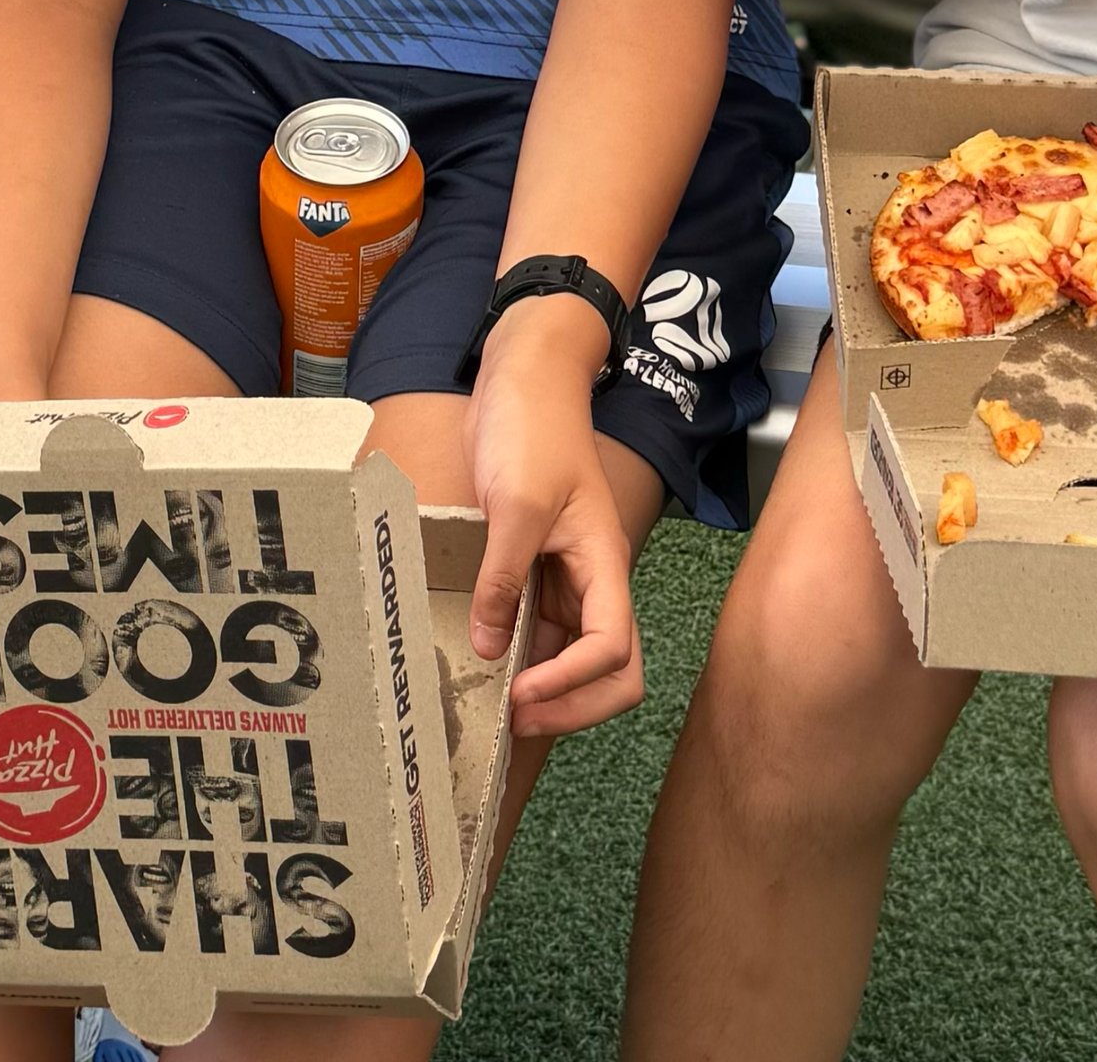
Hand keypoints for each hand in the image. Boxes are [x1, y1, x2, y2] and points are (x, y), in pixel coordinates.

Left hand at [465, 299, 643, 737]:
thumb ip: (503, 578)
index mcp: (604, 563)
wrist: (525, 376)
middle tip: (513, 720)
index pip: (612, 649)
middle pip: (609, 670)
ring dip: (543, 687)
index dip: (572, 684)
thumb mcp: (515, 503)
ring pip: (571, 654)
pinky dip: (518, 652)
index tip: (520, 695)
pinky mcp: (535, 565)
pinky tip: (484, 662)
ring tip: (493, 706)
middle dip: (571, 706)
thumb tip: (491, 650)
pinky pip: (537, 625)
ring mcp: (565, 575)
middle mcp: (592, 579)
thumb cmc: (531, 429)